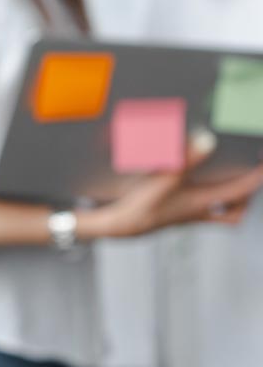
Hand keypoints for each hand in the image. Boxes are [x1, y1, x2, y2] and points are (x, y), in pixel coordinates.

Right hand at [81, 132, 262, 239]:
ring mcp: (186, 216)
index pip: (240, 190)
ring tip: (226, 186)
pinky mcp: (173, 216)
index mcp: (202, 203)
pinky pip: (199, 214)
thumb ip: (187, 158)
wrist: (118, 226)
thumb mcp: (164, 178)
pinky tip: (192, 191)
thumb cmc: (140, 207)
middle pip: (235, 211)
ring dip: (227, 203)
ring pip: (219, 216)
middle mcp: (198, 212)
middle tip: (246, 179)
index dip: (256, 176)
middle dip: (245, 196)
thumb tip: (208, 140)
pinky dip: (204, 204)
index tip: (262, 163)